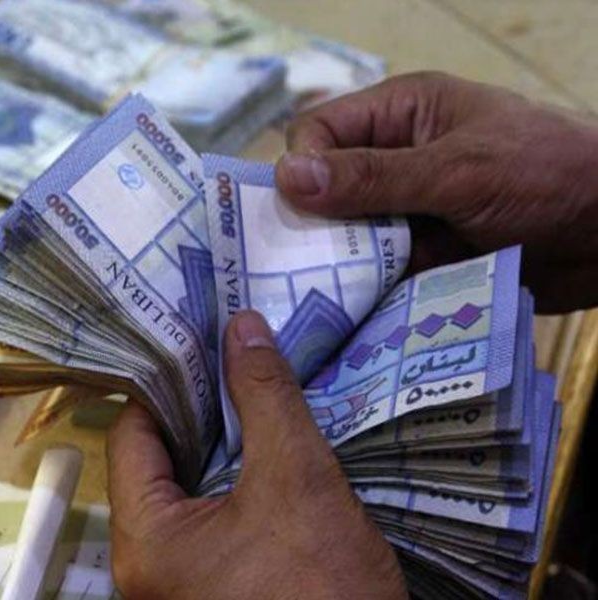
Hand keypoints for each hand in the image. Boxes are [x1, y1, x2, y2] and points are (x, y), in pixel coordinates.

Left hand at [106, 311, 404, 599]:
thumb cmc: (322, 588)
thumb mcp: (297, 480)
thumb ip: (265, 397)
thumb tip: (242, 326)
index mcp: (144, 540)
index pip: (132, 435)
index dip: (166, 382)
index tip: (201, 340)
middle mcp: (147, 565)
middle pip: (157, 463)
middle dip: (198, 409)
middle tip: (232, 357)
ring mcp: (180, 584)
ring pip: (189, 492)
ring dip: (222, 444)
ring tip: (254, 391)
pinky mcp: (216, 591)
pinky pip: (213, 521)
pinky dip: (236, 482)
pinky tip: (269, 449)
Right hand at [275, 71, 597, 312]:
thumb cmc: (548, 173)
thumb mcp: (456, 170)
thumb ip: (372, 177)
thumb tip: (287, 177)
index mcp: (400, 115)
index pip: (318, 135)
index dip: (302, 170)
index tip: (300, 215)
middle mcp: (396, 162)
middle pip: (325, 193)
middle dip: (315, 228)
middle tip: (302, 268)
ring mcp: (410, 213)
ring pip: (348, 240)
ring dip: (344, 267)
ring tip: (332, 297)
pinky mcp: (424, 259)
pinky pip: (378, 275)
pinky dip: (371, 293)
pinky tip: (360, 313)